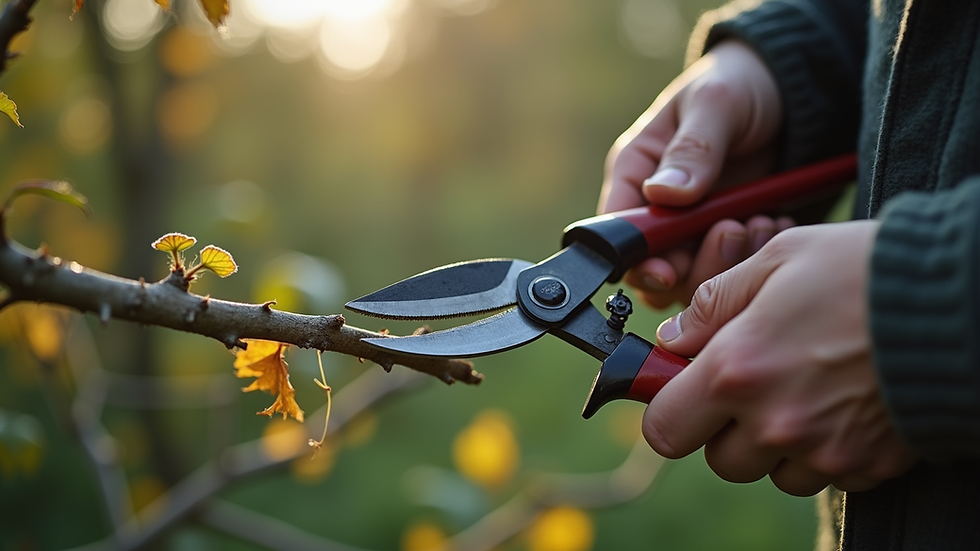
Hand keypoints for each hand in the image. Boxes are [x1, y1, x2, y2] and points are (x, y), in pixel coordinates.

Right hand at [599, 40, 788, 307]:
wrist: (792, 92)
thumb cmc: (739, 85)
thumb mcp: (716, 103)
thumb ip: (693, 149)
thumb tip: (663, 195)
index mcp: (635, 173)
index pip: (616, 234)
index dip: (636, 260)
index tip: (668, 269)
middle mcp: (656, 210)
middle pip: (653, 271)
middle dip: (694, 264)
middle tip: (733, 229)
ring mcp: (691, 230)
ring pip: (693, 280)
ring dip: (729, 263)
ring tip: (761, 222)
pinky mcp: (725, 240)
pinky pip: (731, 273)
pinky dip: (754, 259)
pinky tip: (774, 223)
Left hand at [645, 221, 918, 495]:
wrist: (958, 299)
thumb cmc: (862, 269)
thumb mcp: (775, 261)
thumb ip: (714, 304)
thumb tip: (675, 338)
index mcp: (737, 370)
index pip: (666, 428)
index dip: (669, 409)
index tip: (682, 389)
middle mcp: (774, 421)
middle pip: (719, 459)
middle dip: (724, 428)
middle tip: (750, 385)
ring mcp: (823, 450)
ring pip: (772, 472)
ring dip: (774, 443)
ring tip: (803, 391)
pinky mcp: (866, 464)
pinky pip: (824, 475)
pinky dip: (823, 450)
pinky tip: (840, 405)